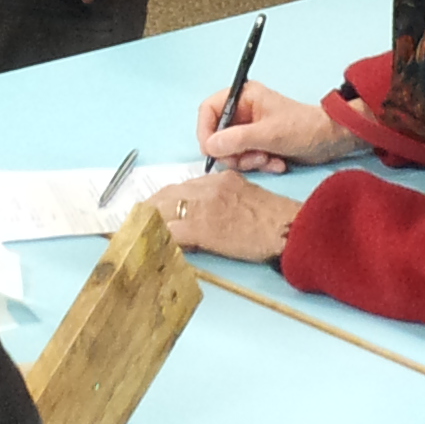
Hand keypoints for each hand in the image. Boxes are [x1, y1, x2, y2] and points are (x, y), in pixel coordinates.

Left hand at [148, 172, 299, 263]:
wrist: (287, 229)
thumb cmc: (273, 219)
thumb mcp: (245, 196)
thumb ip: (221, 198)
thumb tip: (202, 213)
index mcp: (219, 179)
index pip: (182, 187)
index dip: (166, 199)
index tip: (156, 208)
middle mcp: (207, 188)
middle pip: (167, 195)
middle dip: (150, 208)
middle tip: (138, 221)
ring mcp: (203, 206)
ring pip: (163, 211)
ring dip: (148, 223)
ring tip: (138, 234)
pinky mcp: (202, 227)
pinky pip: (171, 231)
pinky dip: (159, 237)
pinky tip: (153, 244)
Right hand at [197, 79, 350, 173]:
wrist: (332, 140)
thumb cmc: (303, 128)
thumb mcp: (269, 134)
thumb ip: (237, 139)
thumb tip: (209, 146)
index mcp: (243, 96)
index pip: (208, 110)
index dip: (206, 131)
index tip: (212, 152)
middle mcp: (244, 110)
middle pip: (218, 135)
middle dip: (235, 152)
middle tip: (253, 159)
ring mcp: (251, 128)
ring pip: (232, 150)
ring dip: (249, 161)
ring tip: (269, 160)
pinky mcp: (259, 143)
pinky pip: (246, 158)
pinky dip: (259, 164)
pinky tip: (277, 163)